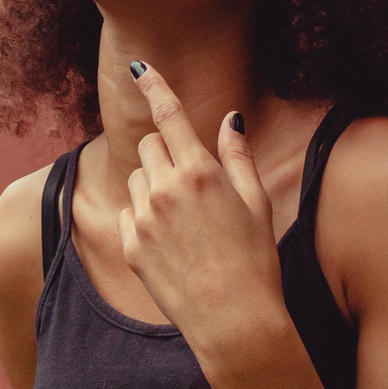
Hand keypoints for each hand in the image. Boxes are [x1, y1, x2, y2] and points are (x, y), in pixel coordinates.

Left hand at [119, 63, 284, 361]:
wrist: (233, 320)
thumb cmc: (254, 260)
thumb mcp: (256, 203)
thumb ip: (238, 157)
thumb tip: (231, 119)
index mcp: (200, 172)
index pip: (170, 115)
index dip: (154, 86)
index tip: (140, 68)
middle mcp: (166, 188)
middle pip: (150, 145)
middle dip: (166, 151)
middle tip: (192, 181)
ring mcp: (145, 218)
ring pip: (137, 178)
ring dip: (154, 184)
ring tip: (185, 220)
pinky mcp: (131, 246)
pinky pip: (131, 213)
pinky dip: (146, 217)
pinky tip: (172, 243)